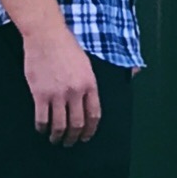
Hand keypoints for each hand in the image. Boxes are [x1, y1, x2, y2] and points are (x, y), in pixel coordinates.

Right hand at [20, 18, 100, 143]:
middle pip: (77, 124)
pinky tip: (41, 129)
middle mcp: (76, 92)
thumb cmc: (67, 46)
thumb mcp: (88, 61)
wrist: (46, 35)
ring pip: (59, 125)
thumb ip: (96, 79)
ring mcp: (57, 94)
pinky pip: (42, 119)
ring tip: (55, 139)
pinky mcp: (40, 94)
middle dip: (73, 137)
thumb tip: (135, 73)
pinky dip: (42, 128)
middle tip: (69, 142)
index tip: (86, 137)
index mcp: (90, 83)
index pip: (94, 114)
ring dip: (57, 136)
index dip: (90, 130)